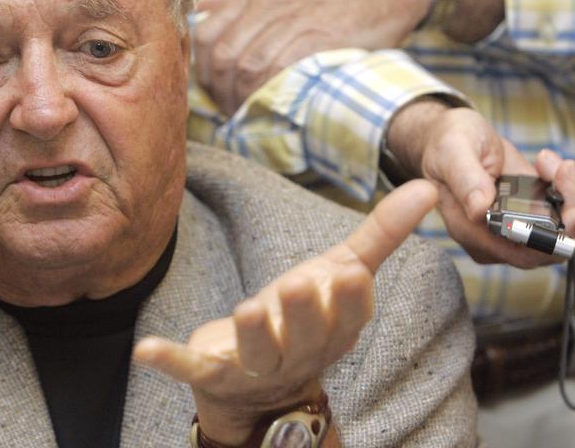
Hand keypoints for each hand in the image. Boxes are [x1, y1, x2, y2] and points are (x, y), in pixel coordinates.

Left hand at [133, 180, 437, 445]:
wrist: (258, 387)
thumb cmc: (305, 317)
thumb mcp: (340, 272)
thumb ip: (382, 234)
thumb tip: (429, 188)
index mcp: (332, 330)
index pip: (348, 318)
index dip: (349, 301)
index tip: (351, 273)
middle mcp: (298, 353)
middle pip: (305, 337)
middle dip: (302, 314)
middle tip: (297, 285)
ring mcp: (254, 367)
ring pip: (255, 353)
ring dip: (251, 334)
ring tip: (247, 310)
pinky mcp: (212, 372)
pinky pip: (191, 369)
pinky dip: (170, 361)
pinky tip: (145, 351)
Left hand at [193, 0, 429, 114]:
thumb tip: (205, 9)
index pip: (206, 30)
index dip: (201, 64)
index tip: (209, 84)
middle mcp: (267, 2)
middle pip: (222, 53)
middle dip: (217, 87)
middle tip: (224, 106)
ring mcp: (291, 20)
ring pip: (246, 65)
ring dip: (239, 96)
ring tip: (243, 112)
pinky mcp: (316, 39)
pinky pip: (277, 71)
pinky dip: (265, 93)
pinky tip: (266, 106)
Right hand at [387, 101, 574, 267]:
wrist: (453, 135)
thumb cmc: (446, 144)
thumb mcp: (452, 152)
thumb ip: (465, 179)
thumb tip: (479, 210)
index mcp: (470, 231)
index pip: (521, 253)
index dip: (552, 240)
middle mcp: (494, 237)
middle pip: (549, 247)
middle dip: (571, 214)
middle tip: (567, 173)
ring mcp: (514, 226)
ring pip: (562, 231)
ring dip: (571, 195)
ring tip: (553, 162)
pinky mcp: (529, 211)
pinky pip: (562, 213)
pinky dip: (567, 187)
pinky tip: (548, 163)